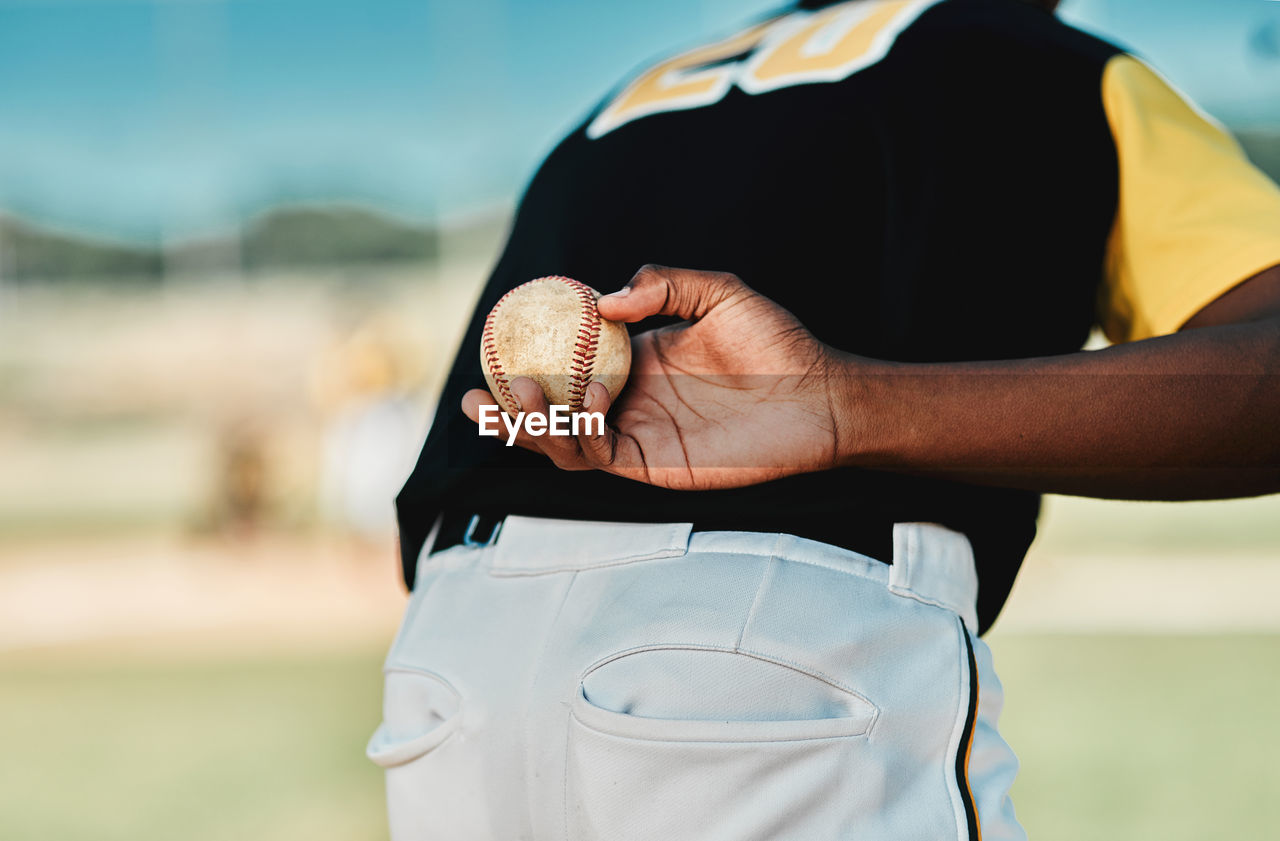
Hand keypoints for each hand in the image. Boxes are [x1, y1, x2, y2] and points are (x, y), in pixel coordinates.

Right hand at [461, 265, 858, 489]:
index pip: (567, 362)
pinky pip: (600, 457)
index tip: (496, 342)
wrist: (821, 397)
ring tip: (522, 394)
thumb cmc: (778, 344)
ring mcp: (637, 435)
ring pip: (565, 441)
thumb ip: (662, 282)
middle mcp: (627, 401)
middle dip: (507, 408)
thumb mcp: (718, 292)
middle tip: (477, 393)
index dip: (527, 358)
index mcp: (634, 361)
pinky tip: (593, 398)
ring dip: (534, 424)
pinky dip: (584, 432)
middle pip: (552, 411)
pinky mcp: (653, 466)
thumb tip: (603, 300)